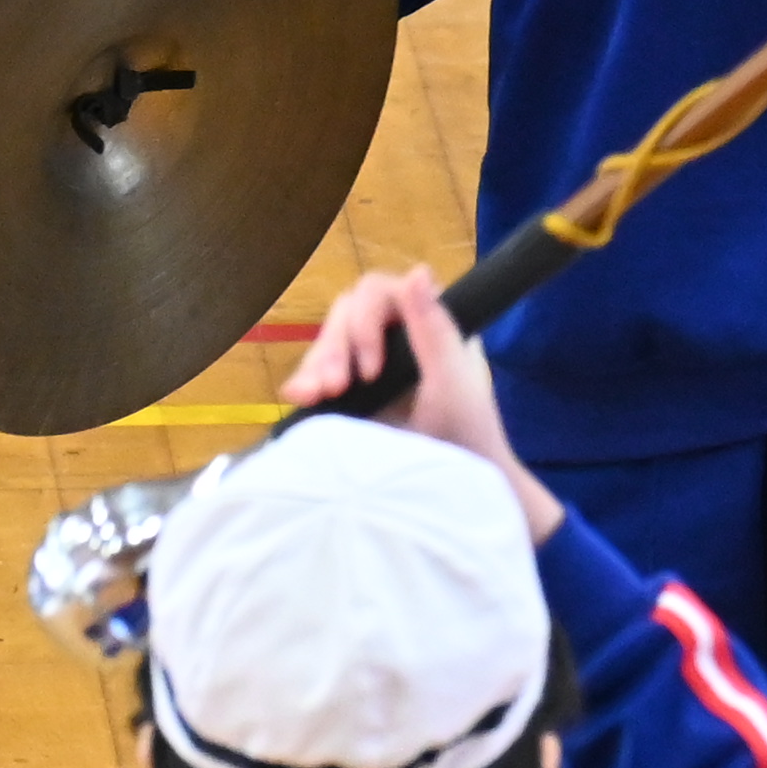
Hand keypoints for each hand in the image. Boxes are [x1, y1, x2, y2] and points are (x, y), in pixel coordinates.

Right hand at [282, 265, 558, 536]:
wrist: (455, 496)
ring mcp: (371, 363)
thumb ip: (434, 330)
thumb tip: (418, 271)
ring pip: (329, 340)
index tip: (372, 369)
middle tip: (336, 388)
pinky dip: (307, 381)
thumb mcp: (452, 383)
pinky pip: (319, 372)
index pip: (381, 293)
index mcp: (426, 324)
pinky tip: (299, 397)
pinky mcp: (352, 392)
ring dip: (318, 364)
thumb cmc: (467, 436)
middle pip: (347, 314)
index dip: (367, 321)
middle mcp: (396, 336)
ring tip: (314, 395)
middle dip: (336, 348)